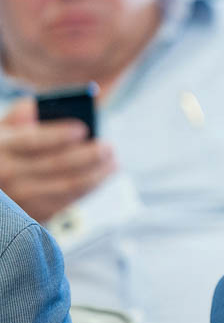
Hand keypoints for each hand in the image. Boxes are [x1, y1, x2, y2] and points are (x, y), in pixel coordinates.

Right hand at [0, 97, 115, 221]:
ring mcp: (22, 198)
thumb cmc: (4, 151)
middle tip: (109, 146)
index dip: (60, 135)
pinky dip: (89, 187)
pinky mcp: (36, 214)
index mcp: (1, 148)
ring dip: (97, 174)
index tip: (83, 128)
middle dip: (89, 155)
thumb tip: (48, 107)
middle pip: (58, 165)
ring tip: (113, 162)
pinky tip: (101, 176)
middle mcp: (9, 175)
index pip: (33, 140)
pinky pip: (69, 201)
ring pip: (69, 186)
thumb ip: (22, 116)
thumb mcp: (3, 130)